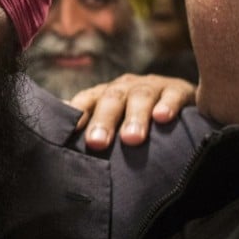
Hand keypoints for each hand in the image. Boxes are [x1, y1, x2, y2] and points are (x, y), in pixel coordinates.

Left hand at [68, 74, 196, 149]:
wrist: (181, 104)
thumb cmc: (136, 122)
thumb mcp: (113, 125)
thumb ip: (90, 133)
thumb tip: (57, 151)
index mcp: (104, 96)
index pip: (86, 102)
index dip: (77, 115)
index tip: (71, 133)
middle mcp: (124, 88)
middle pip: (111, 100)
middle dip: (103, 121)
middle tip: (97, 143)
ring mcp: (151, 87)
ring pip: (140, 97)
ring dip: (135, 117)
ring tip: (131, 139)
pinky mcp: (178, 90)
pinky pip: (173, 95)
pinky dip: (168, 105)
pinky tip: (163, 118)